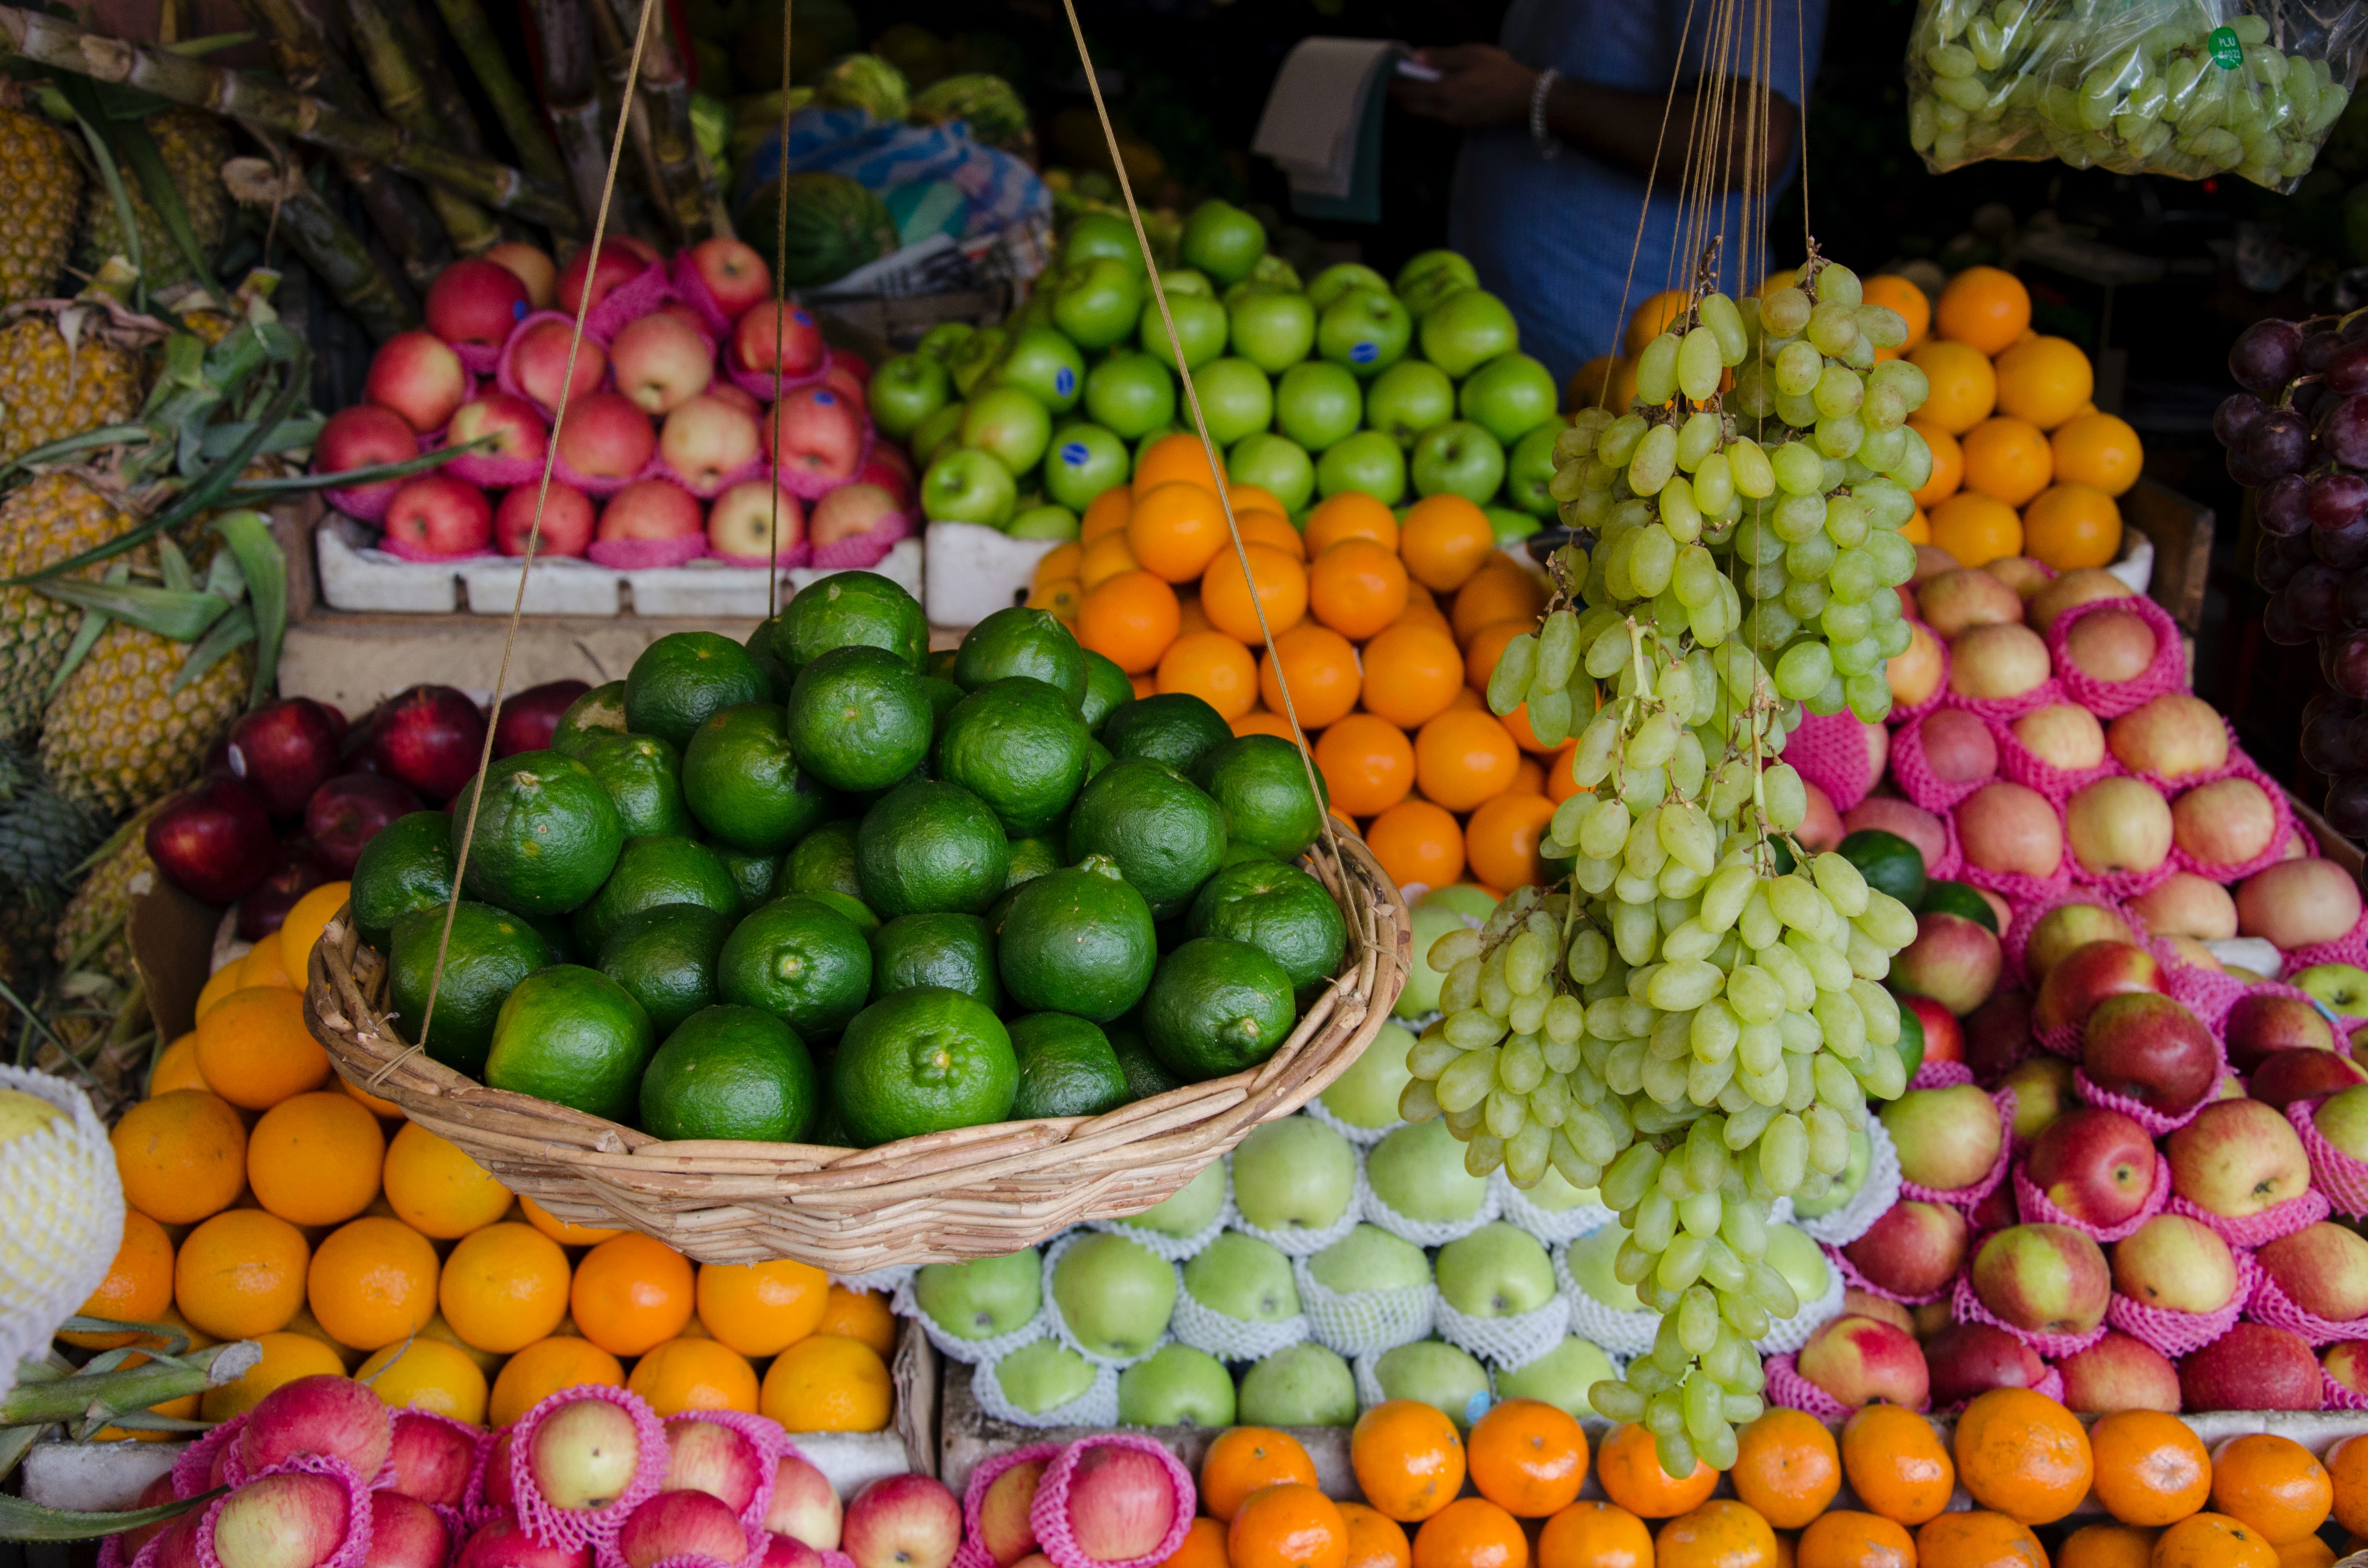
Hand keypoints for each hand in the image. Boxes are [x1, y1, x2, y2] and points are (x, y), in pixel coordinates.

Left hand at [1390, 44, 1537, 128]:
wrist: (1525, 99)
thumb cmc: (1499, 72)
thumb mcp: (1471, 55)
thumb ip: (1441, 57)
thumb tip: (1415, 57)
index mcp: (1443, 93)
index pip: (1406, 93)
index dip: (1391, 87)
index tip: (1381, 78)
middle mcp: (1443, 112)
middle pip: (1410, 107)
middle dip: (1397, 96)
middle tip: (1388, 82)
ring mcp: (1451, 120)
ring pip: (1421, 112)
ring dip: (1411, 100)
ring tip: (1406, 85)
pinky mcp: (1460, 123)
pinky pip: (1434, 114)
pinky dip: (1425, 104)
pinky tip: (1428, 92)